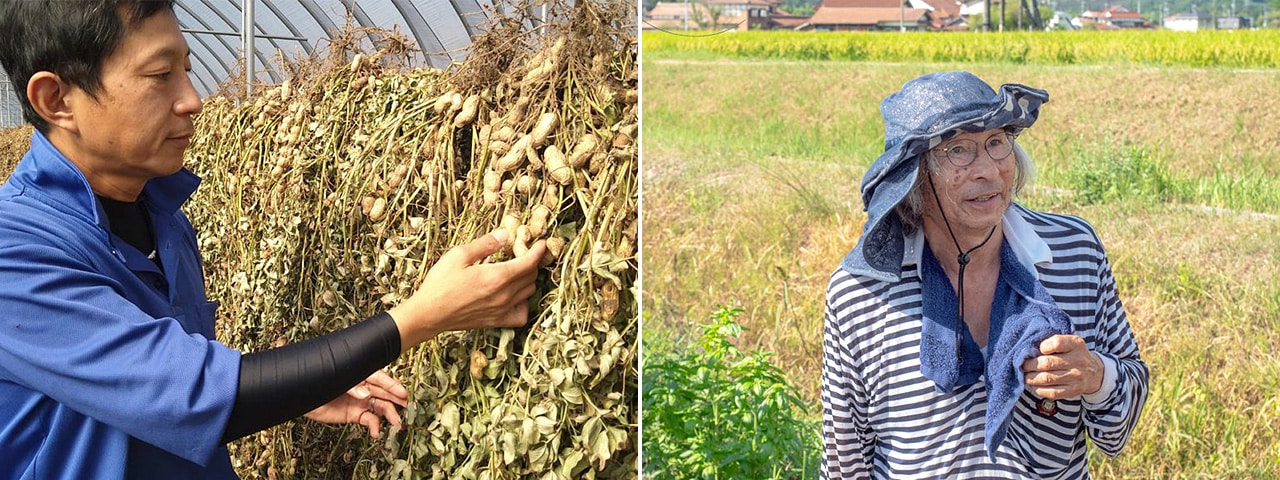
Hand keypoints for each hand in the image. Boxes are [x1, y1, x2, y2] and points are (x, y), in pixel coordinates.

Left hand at [304, 370, 408, 438]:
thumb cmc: (317, 382)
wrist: (302, 396)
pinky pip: (370, 420)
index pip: (380, 378)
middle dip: (396, 399)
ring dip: (390, 414)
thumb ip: (350, 386)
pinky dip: (375, 427)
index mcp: (360, 374)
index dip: (392, 386)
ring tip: (397, 423)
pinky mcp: (356, 414)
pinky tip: (376, 432)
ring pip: (381, 407)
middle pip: (384, 392)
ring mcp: (361, 401)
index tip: (402, 393)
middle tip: (407, 406)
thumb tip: (364, 394)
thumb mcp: (334, 381)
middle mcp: (363, 387)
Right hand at [389, 230, 545, 349]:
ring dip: (529, 279)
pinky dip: (524, 304)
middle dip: (533, 262)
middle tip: (524, 253)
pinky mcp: (496, 322)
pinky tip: (515, 296)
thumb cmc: (440, 283)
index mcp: (496, 276)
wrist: (428, 314)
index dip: (539, 251)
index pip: (529, 262)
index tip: (542, 243)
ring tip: (519, 270)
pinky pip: (521, 315)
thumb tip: (505, 234)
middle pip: (531, 276)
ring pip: (529, 293)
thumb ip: (485, 244)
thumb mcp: (459, 255)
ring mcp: (502, 310)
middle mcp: (504, 295)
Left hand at [1021, 334, 1104, 399]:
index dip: (1043, 346)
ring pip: (1046, 378)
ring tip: (1025, 375)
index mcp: (1076, 344)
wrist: (1093, 372)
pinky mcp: (1073, 391)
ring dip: (1031, 378)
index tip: (1037, 349)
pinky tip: (1034, 384)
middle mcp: (1078, 360)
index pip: (1057, 343)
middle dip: (1029, 364)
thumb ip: (1052, 342)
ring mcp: (1076, 377)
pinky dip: (1038, 389)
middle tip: (1022, 364)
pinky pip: (1051, 392)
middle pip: (1047, 363)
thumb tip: (1028, 348)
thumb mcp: (1069, 342)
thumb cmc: (1073, 354)